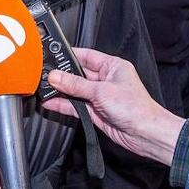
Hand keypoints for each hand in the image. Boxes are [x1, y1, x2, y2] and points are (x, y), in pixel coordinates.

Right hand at [41, 47, 184, 165]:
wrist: (145, 134)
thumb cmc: (135, 108)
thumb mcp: (101, 91)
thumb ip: (76, 84)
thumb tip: (57, 76)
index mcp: (112, 66)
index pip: (87, 56)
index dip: (70, 55)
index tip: (53, 54)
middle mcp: (105, 80)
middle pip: (78, 74)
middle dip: (62, 75)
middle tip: (44, 74)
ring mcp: (99, 97)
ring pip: (75, 91)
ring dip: (60, 91)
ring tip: (43, 88)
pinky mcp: (95, 112)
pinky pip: (75, 106)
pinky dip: (63, 104)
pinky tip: (50, 102)